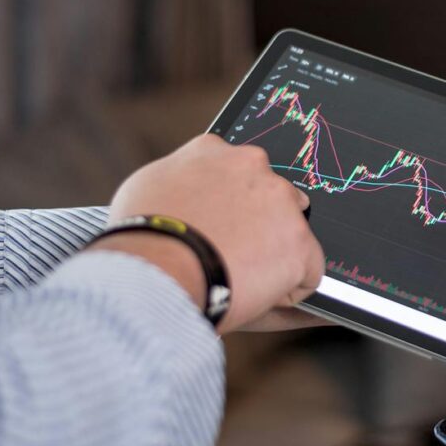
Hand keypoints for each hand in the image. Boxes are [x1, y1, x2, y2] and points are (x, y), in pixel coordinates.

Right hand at [100, 134, 323, 332]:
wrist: (153, 271)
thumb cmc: (138, 239)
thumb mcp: (143, 192)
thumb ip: (174, 187)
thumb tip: (189, 200)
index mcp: (212, 150)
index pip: (234, 172)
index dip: (227, 206)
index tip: (217, 227)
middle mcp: (252, 164)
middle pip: (270, 199)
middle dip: (257, 227)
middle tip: (225, 257)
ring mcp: (281, 201)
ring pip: (289, 236)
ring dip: (270, 258)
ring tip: (232, 279)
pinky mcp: (300, 241)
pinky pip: (307, 274)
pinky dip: (287, 291)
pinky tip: (251, 295)